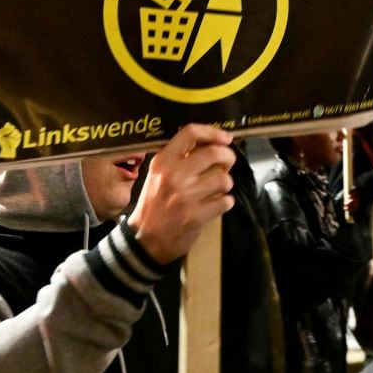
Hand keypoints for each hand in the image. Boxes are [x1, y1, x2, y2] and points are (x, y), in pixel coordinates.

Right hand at [129, 124, 235, 264]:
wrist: (145, 240)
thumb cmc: (153, 205)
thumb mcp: (157, 176)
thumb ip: (178, 159)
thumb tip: (210, 143)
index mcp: (162, 162)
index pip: (190, 133)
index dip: (213, 132)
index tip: (225, 138)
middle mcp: (173, 176)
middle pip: (215, 153)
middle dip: (228, 157)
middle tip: (227, 164)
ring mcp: (185, 197)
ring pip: (224, 179)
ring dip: (226, 184)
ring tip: (217, 189)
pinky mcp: (196, 216)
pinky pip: (226, 201)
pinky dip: (225, 203)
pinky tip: (216, 205)